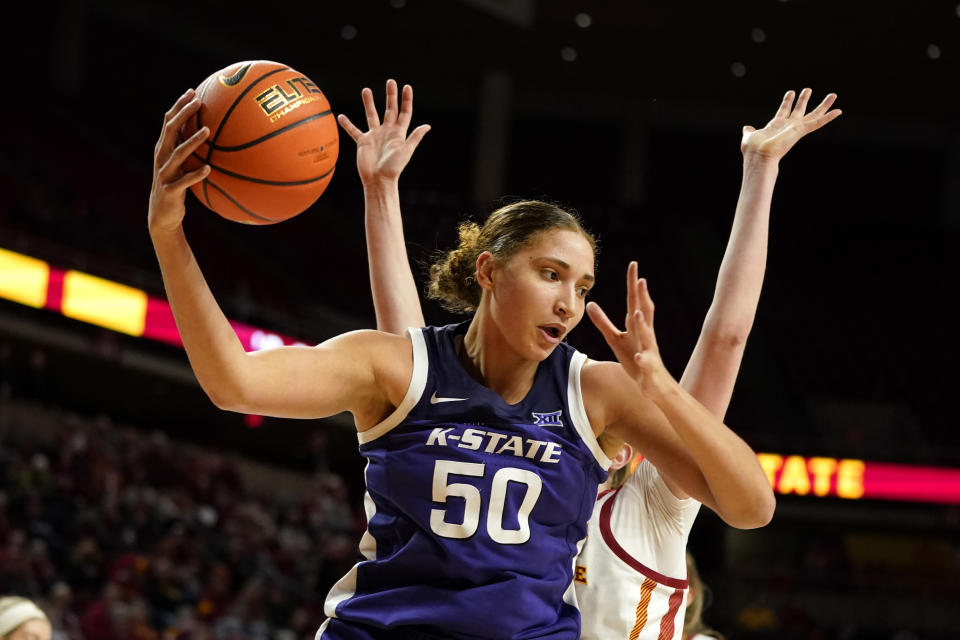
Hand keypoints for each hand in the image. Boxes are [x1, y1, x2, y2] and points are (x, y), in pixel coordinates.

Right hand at [148, 88, 209, 234]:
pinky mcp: (171, 190)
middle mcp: (161, 157)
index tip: (192, 91)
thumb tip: (212, 133)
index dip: (179, 106)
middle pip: (170, 130)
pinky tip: (209, 169)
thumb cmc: (177, 186)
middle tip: (198, 101)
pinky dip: (196, 174)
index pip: (168, 121)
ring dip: (192, 141)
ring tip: (207, 130)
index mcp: (163, 148)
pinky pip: (184, 181)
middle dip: (183, 114)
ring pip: (178, 154)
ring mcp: (165, 173)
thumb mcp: (181, 166)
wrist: (162, 214)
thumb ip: (189, 150)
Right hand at [337, 79, 430, 187]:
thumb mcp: (406, 150)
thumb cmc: (394, 168)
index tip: (406, 87)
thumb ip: (415, 137)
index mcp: (399, 133)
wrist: (378, 180)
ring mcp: (375, 135)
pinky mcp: (363, 141)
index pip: (404, 112)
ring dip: (369, 103)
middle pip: (390, 109)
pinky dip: (347, 124)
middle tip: (390, 82)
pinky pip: (354, 130)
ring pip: (371, 115)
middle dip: (390, 96)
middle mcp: (387, 131)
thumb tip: (428, 126)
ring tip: (366, 90)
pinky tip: (341, 116)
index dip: (406, 100)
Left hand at [586, 262, 673, 398]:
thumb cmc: (635, 359)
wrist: (654, 385)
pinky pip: (646, 362)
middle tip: (641, 279)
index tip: (633, 265)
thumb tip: (589, 303)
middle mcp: (646, 334)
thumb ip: (602, 322)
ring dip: (643, 324)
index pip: (635, 301)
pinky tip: (639, 356)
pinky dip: (643, 359)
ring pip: (647, 335)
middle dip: (643, 296)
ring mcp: (648, 350)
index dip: (633, 284)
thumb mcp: (615, 339)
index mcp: (637, 326)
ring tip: (637, 313)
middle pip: (644, 312)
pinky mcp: (648, 367)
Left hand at [741, 88, 840, 161]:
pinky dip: (828, 117)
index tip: (791, 91)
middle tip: (808, 89)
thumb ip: (750, 131)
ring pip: (814, 115)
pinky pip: (818, 122)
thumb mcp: (750, 137)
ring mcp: (796, 128)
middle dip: (803, 100)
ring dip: (823, 105)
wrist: (759, 156)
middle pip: (799, 110)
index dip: (787, 101)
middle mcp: (788, 126)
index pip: (784, 110)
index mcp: (777, 126)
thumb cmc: (753, 150)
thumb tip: (747, 128)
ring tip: (833, 95)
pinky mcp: (801, 130)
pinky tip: (838, 111)